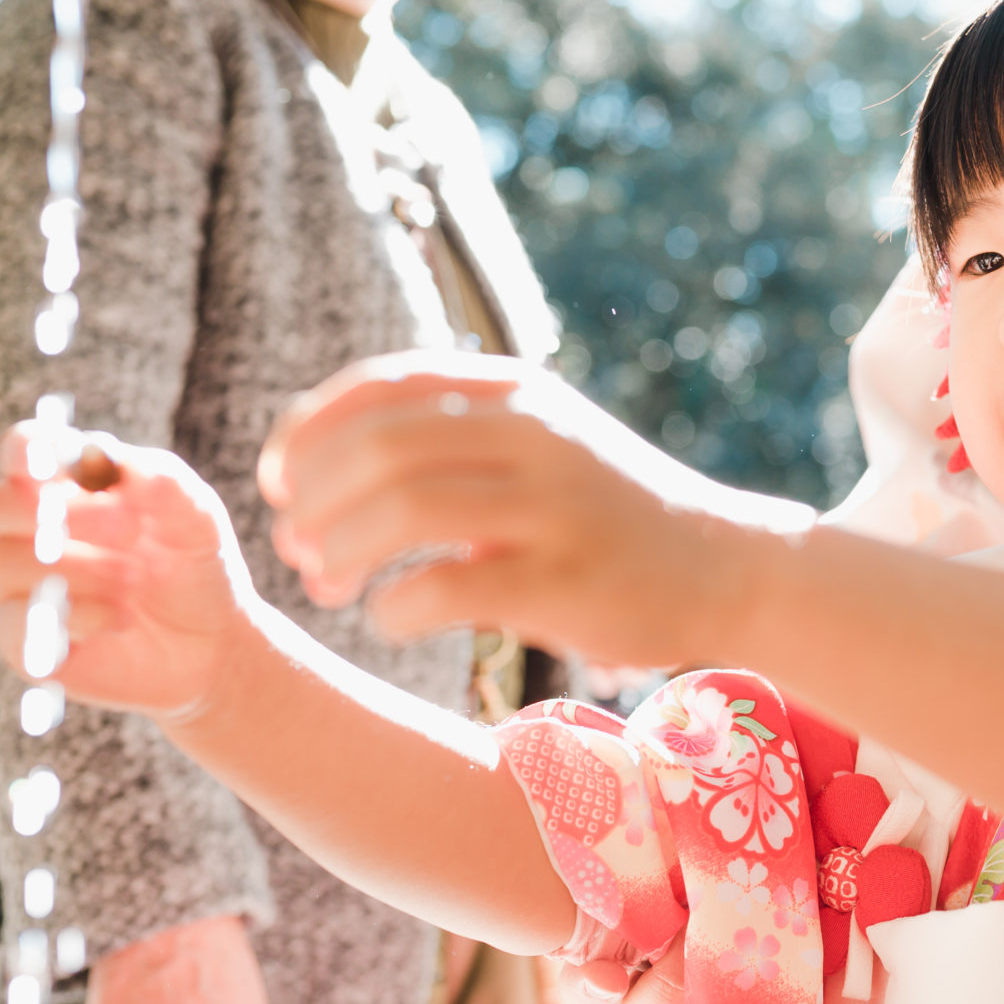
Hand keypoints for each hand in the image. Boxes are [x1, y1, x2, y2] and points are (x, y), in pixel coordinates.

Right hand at [0, 427, 259, 721]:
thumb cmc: (193, 564)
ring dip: (80, 568)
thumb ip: (160, 481)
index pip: (24, 451)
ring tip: (136, 579)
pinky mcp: (22, 640)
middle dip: (62, 514)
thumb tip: (109, 457)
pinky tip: (121, 617)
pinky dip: (75, 616)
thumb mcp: (195, 516)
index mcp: (67, 484)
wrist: (210, 642)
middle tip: (128, 528)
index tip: (45, 461)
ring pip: (6, 562)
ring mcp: (20, 585)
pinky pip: (16, 622)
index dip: (25, 450)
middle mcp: (31, 529)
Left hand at [257, 353, 751, 664]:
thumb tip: (312, 461)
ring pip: (403, 508)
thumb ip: (447, 434)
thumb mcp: (536, 444)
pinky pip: (445, 588)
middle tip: (298, 549)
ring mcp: (554, 506)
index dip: (308, 432)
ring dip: (341, 550)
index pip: (381, 384)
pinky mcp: (565, 581)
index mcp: (517, 393)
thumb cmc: (603, 515)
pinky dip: (393, 609)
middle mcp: (536, 435)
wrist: (723, 568)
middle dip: (314, 500)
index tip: (280, 484)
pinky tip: (390, 619)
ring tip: (327, 585)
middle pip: (380, 447)